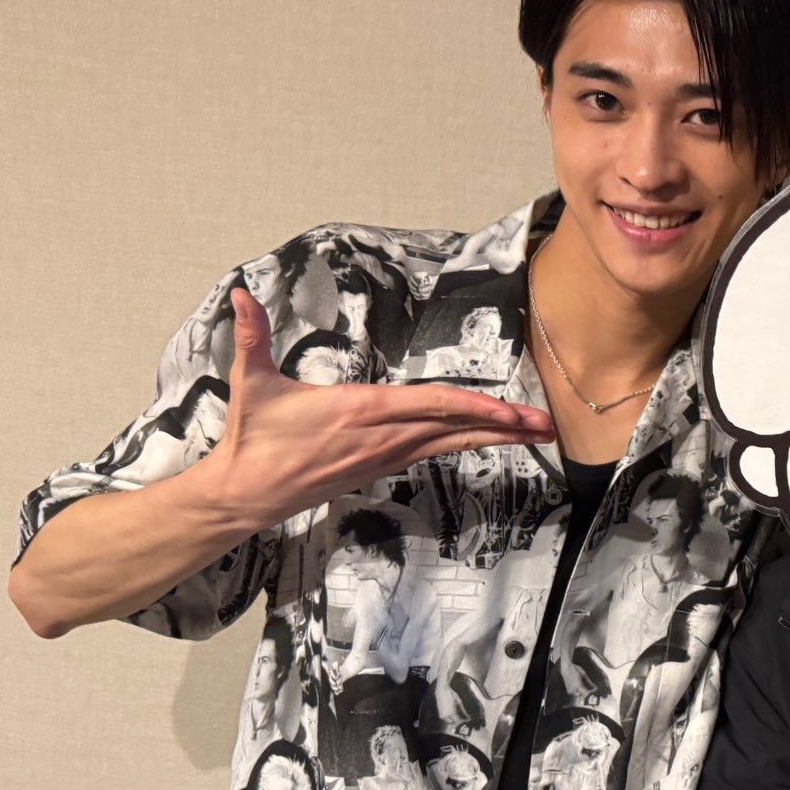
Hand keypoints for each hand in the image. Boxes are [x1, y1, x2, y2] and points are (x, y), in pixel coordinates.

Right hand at [197, 288, 555, 528]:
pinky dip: (465, 442)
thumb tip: (241, 295)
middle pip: (454, 428)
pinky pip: (433, 451)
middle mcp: (381, 436)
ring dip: (494, 438)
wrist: (247, 494)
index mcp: (359, 411)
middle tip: (548, 427)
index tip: (508, 412)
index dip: (472, 408)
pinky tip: (489, 440)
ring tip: (534, 435)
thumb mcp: (251, 384)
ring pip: (450, 443)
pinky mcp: (381, 466)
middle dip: (504, 428)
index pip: (428, 406)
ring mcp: (384, 455)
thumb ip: (251, 336)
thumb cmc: (254, 440)